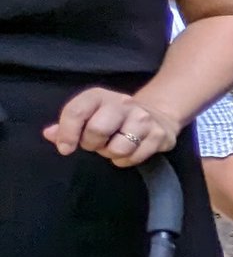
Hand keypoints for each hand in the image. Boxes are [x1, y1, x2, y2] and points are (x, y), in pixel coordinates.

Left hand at [45, 87, 181, 167]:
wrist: (157, 114)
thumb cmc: (113, 118)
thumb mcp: (89, 115)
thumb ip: (67, 125)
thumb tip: (49, 134)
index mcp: (99, 96)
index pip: (76, 112)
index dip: (67, 133)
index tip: (65, 148)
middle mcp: (123, 103)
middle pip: (97, 130)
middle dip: (92, 144)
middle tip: (97, 144)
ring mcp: (143, 118)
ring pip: (118, 148)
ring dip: (111, 154)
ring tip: (115, 146)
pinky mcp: (159, 135)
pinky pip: (134, 157)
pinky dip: (127, 160)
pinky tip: (129, 151)